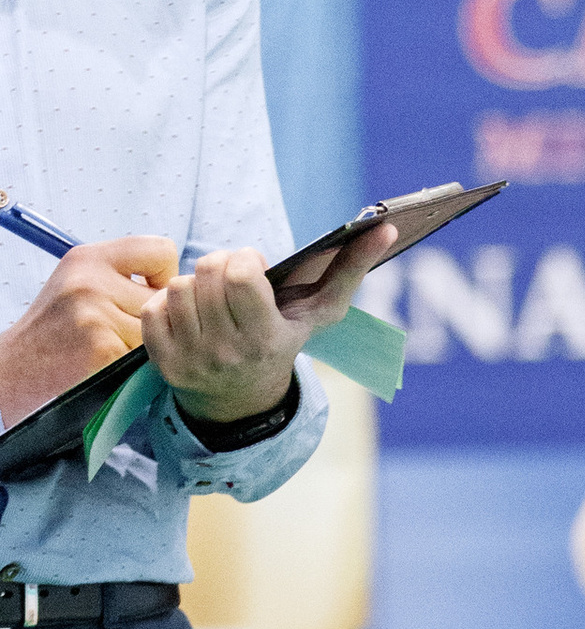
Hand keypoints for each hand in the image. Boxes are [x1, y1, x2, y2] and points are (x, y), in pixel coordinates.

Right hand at [0, 237, 177, 423]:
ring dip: (143, 346)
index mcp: (88, 258)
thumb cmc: (57, 333)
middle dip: (153, 320)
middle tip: (119, 333)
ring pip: (158, 330)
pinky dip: (132, 367)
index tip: (146, 295)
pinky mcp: (102, 348)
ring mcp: (95, 314)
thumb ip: (124, 277)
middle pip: (165, 298)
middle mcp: (90, 280)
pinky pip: (145, 356)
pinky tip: (104, 366)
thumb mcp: (79, 286)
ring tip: (109, 349)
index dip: (164, 277)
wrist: (16, 374)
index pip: (161, 250)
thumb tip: (183, 283)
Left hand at [145, 219, 397, 423]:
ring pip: (178, 287)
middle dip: (219, 265)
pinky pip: (152, 309)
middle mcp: (227, 352)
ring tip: (212, 302)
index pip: (238, 273)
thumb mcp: (321, 312)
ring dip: (194, 286)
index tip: (253, 269)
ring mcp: (192, 360)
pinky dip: (168, 306)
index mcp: (266, 338)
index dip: (244, 259)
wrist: (243, 400)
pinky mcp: (163, 363)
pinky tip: (190, 317)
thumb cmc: (285, 340)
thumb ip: (354, 268)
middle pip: (205, 271)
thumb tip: (388, 228)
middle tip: (231, 282)